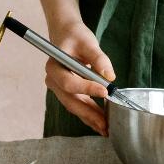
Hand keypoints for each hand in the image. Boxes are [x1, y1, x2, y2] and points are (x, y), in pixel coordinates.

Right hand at [44, 18, 115, 137]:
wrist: (66, 35)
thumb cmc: (75, 36)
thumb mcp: (88, 42)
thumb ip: (98, 58)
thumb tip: (109, 77)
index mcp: (54, 66)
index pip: (69, 82)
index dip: (87, 88)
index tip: (106, 91)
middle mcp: (53, 80)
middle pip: (70, 100)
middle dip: (88, 113)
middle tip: (105, 123)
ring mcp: (59, 88)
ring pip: (74, 106)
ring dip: (90, 118)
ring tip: (105, 128)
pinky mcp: (68, 92)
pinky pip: (78, 105)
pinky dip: (89, 115)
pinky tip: (101, 123)